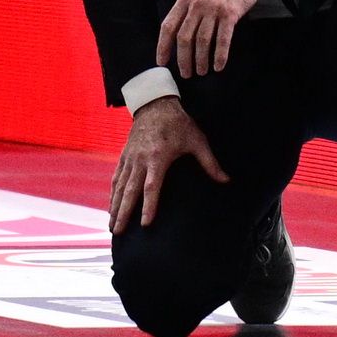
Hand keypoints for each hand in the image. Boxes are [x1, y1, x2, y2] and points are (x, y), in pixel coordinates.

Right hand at [109, 97, 228, 232]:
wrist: (156, 103)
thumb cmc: (179, 123)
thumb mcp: (197, 140)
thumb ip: (210, 163)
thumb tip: (226, 180)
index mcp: (158, 157)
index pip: (152, 187)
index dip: (149, 206)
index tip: (145, 224)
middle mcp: (140, 159)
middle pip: (130, 191)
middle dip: (123, 212)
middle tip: (116, 232)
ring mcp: (130, 157)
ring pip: (120, 186)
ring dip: (114, 206)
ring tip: (111, 225)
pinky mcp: (124, 155)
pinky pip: (116, 177)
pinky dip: (112, 192)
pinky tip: (110, 205)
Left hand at [157, 0, 262, 78]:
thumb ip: (186, 8)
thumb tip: (175, 33)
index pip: (168, 26)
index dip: (163, 46)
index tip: (162, 62)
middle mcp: (197, 5)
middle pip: (185, 37)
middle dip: (183, 59)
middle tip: (186, 73)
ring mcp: (214, 9)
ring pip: (203, 41)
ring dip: (201, 60)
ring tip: (202, 71)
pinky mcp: (230, 14)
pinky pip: (223, 39)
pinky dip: (220, 55)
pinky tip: (218, 66)